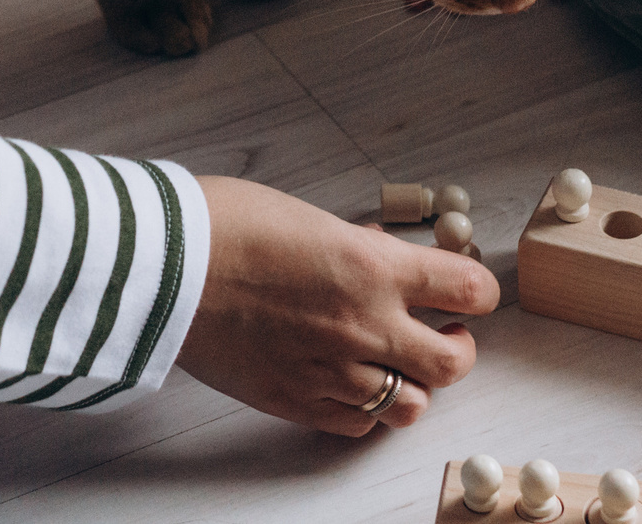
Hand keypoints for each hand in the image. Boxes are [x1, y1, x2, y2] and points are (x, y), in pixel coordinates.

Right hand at [174, 176, 496, 434]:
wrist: (164, 266)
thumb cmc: (225, 225)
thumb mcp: (311, 217)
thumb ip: (357, 248)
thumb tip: (381, 257)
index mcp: (374, 267)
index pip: (468, 289)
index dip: (477, 291)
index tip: (469, 290)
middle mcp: (365, 326)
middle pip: (453, 362)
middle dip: (458, 348)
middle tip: (446, 334)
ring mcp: (332, 372)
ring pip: (411, 405)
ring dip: (415, 384)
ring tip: (399, 365)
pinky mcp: (296, 402)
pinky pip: (359, 426)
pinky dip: (368, 410)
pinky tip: (354, 385)